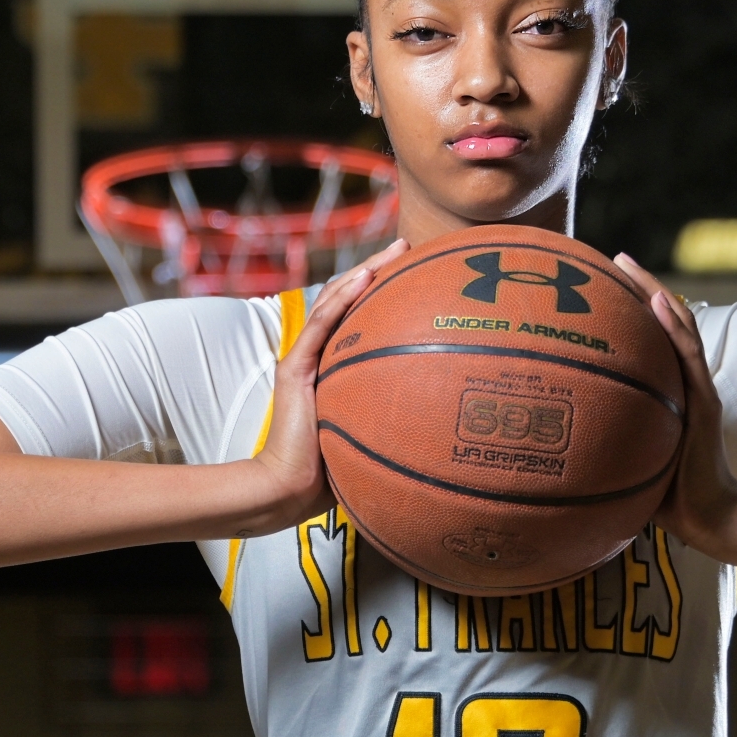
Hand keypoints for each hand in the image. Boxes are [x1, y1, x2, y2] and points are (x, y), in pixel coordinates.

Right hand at [248, 239, 410, 531]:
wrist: (289, 490)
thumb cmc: (331, 472)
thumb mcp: (372, 436)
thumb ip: (396, 419)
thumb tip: (446, 422)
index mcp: (334, 366)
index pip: (357, 316)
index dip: (383, 291)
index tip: (417, 272)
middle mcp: (319, 355)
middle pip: (346, 299)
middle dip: (377, 269)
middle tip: (408, 246)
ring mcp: (304, 358)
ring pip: (333, 301)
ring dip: (364, 272)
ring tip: (393, 251)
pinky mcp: (295, 369)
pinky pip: (321, 325)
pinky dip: (342, 299)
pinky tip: (365, 279)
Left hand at [614, 254, 736, 550]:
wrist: (708, 518)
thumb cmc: (666, 496)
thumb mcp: (624, 460)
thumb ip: (601, 443)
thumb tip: (545, 444)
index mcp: (666, 390)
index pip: (647, 339)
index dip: (625, 309)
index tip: (596, 284)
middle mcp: (683, 380)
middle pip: (663, 321)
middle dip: (637, 287)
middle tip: (611, 258)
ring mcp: (697, 386)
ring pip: (678, 326)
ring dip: (653, 291)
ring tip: (627, 264)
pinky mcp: (706, 400)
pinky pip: (689, 355)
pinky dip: (675, 326)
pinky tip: (657, 302)